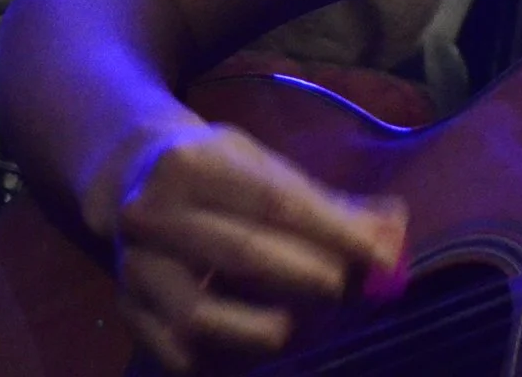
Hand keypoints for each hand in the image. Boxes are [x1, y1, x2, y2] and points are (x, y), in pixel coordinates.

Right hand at [102, 122, 408, 372]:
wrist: (130, 181)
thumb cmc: (219, 173)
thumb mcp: (265, 168)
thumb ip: (331, 202)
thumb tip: (394, 231)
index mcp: (193, 164)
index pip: (277, 203)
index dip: (335, 232)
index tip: (382, 256)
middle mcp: (152, 215)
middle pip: (242, 254)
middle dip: (309, 275)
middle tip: (349, 289)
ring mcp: (132, 267)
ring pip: (199, 314)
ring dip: (260, 326)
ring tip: (294, 323)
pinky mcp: (126, 312)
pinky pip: (176, 353)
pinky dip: (222, 359)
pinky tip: (253, 348)